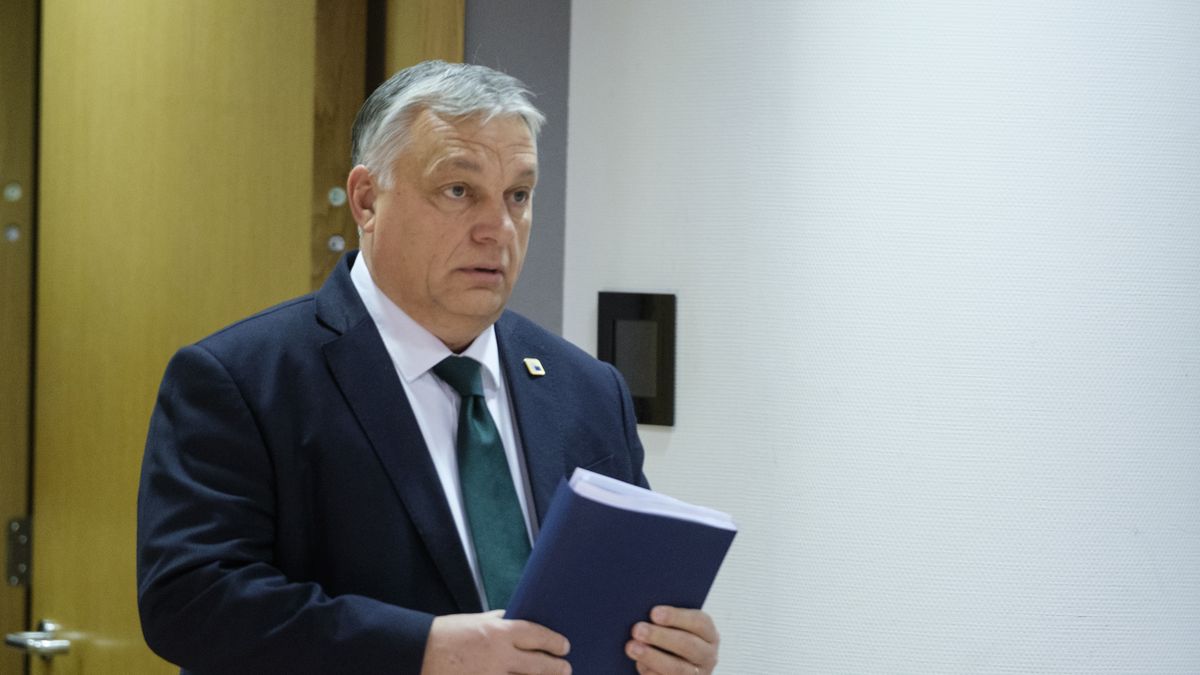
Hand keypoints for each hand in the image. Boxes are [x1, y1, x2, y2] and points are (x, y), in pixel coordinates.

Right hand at [420, 610, 570, 673]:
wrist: (418, 652)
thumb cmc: (447, 634)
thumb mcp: (477, 620)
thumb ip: (500, 622)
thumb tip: (520, 620)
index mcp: (498, 632)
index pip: (536, 636)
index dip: (554, 642)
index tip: (564, 646)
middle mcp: (498, 657)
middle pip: (538, 665)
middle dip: (556, 668)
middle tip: (565, 668)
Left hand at [625, 606, 719, 674]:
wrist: (673, 665)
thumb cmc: (671, 637)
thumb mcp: (676, 627)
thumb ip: (665, 620)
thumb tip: (643, 613)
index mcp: (709, 634)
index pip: (698, 622)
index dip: (676, 616)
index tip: (653, 613)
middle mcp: (708, 655)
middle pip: (688, 645)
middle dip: (660, 636)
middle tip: (637, 629)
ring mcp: (698, 674)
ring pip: (677, 668)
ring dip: (652, 657)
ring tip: (631, 647)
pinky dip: (651, 673)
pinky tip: (639, 664)